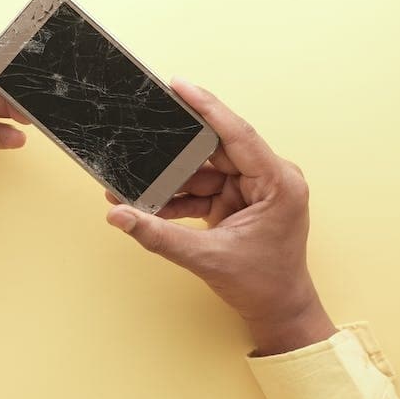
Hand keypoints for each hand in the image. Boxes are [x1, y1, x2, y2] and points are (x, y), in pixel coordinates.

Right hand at [105, 79, 335, 355]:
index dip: (206, 107)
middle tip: (143, 136)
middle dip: (176, 150)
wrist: (279, 312)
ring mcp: (255, 189)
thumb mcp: (207, 258)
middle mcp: (271, 178)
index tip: (178, 85)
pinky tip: (152, 202)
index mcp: (278, 183)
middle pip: (215, 149)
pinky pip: (205, 188)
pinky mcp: (241, 200)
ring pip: (205, 169)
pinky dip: (180, 196)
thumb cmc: (263, 285)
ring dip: (172, 179)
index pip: (237, 133)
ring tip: (135, 184)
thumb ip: (159, 235)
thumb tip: (120, 217)